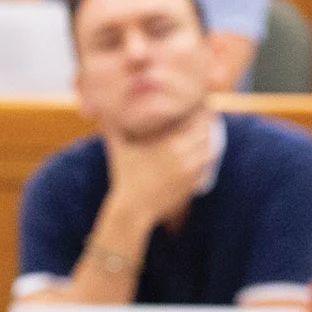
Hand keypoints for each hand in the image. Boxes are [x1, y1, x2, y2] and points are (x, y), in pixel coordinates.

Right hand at [101, 114, 214, 229]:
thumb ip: (112, 126)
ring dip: (209, 139)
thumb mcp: (119, 149)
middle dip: (207, 123)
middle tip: (205, 114)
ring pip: (211, 149)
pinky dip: (206, 156)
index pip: (196, 121)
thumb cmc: (125, 176)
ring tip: (205, 131)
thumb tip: (101, 108)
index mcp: (170, 144)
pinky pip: (207, 165)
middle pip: (207, 133)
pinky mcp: (193, 184)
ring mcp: (191, 172)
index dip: (200, 111)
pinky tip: (203, 150)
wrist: (134, 208)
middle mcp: (185, 156)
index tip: (199, 103)